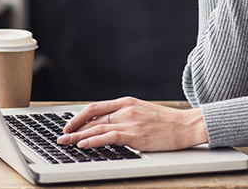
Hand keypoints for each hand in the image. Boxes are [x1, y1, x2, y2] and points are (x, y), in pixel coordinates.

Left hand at [55, 97, 206, 151]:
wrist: (186, 125)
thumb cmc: (166, 122)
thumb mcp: (142, 112)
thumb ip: (124, 116)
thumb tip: (105, 126)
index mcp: (126, 102)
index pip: (95, 108)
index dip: (78, 117)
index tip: (68, 126)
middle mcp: (125, 109)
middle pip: (93, 118)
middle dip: (74, 128)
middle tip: (61, 136)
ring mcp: (130, 121)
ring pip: (97, 128)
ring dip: (78, 136)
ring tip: (66, 142)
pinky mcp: (135, 134)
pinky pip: (109, 136)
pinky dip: (93, 141)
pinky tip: (83, 144)